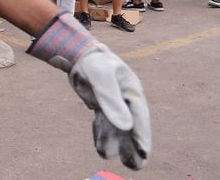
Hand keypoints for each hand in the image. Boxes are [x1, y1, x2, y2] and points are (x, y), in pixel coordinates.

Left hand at [65, 45, 151, 169]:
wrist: (76, 53)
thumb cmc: (91, 61)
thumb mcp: (101, 78)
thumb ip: (111, 100)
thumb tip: (125, 127)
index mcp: (131, 89)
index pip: (139, 116)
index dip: (142, 135)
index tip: (143, 152)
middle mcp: (125, 98)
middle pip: (132, 125)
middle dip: (134, 146)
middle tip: (136, 166)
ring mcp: (114, 102)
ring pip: (117, 127)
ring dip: (117, 143)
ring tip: (117, 160)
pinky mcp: (101, 105)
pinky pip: (105, 123)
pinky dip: (103, 135)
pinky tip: (101, 148)